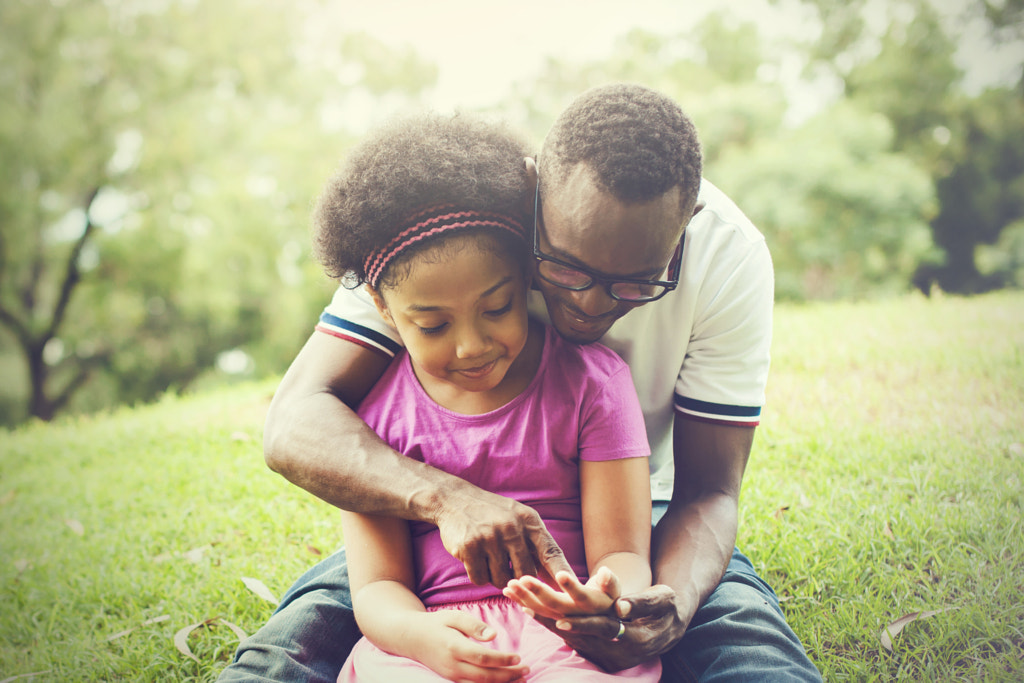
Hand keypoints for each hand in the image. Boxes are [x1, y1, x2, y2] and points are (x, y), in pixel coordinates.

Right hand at [405, 610, 528, 682]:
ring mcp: (451, 676)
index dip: (502, 660)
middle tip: (527, 670)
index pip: (483, 658)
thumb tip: (494, 635)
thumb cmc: (436, 624)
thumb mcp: (453, 616)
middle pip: (484, 677)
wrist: (411, 638)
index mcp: (454, 647)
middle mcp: (452, 666)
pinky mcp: (451, 680)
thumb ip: (474, 626)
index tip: (518, 657)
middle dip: (508, 676)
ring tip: (521, 679)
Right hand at [437, 487, 573, 587]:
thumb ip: (534, 542)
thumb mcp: (518, 517)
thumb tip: (555, 576)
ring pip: (502, 580)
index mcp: (529, 520)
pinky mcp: (469, 547)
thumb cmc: (492, 513)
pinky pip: (480, 579)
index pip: (552, 552)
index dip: (563, 573)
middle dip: (520, 580)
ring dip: (497, 578)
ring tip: (490, 561)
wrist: (454, 499)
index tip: (574, 590)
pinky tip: (475, 560)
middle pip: (526, 574)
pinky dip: (478, 576)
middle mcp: (512, 528)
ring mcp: (490, 537)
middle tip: (510, 573)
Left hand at [503, 568, 620, 618]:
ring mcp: (564, 620)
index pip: (582, 596)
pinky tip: (510, 594)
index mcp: (593, 606)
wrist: (607, 624)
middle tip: (522, 578)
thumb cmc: (611, 598)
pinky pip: (536, 613)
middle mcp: (577, 616)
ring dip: (524, 598)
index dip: (572, 587)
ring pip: (542, 610)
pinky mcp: (553, 620)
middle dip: (539, 591)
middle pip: (557, 605)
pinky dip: (523, 603)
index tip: (560, 574)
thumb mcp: (615, 590)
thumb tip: (604, 572)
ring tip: (509, 585)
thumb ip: (610, 582)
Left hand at [533, 584, 690, 671]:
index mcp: (635, 639)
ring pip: (573, 641)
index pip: (603, 631)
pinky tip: (534, 612)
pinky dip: (554, 628)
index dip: (581, 624)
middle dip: (553, 622)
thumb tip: (621, 606)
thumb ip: (642, 602)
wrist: (669, 628)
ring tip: (523, 604)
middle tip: (528, 607)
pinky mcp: (601, 657)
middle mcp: (619, 653)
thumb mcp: (661, 599)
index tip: (559, 617)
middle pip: (581, 637)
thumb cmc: (667, 607)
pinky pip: (573, 642)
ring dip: (548, 624)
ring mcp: (609, 658)